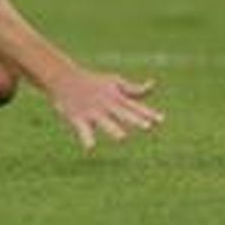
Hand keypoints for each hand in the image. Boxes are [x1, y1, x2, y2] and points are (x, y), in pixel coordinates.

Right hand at [48, 68, 162, 150]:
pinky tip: (90, 148)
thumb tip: (153, 85)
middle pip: (123, 114)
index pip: (135, 107)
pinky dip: (86, 138)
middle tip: (147, 127)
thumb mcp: (115, 83)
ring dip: (113, 129)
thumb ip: (135, 89)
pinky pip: (83, 130)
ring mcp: (93, 111)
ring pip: (105, 122)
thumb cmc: (93, 82)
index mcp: (116, 98)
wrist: (63, 76)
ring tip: (122, 138)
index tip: (161, 120)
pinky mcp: (78, 117)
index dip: (148, 113)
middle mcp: (106, 105)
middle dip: (135, 120)